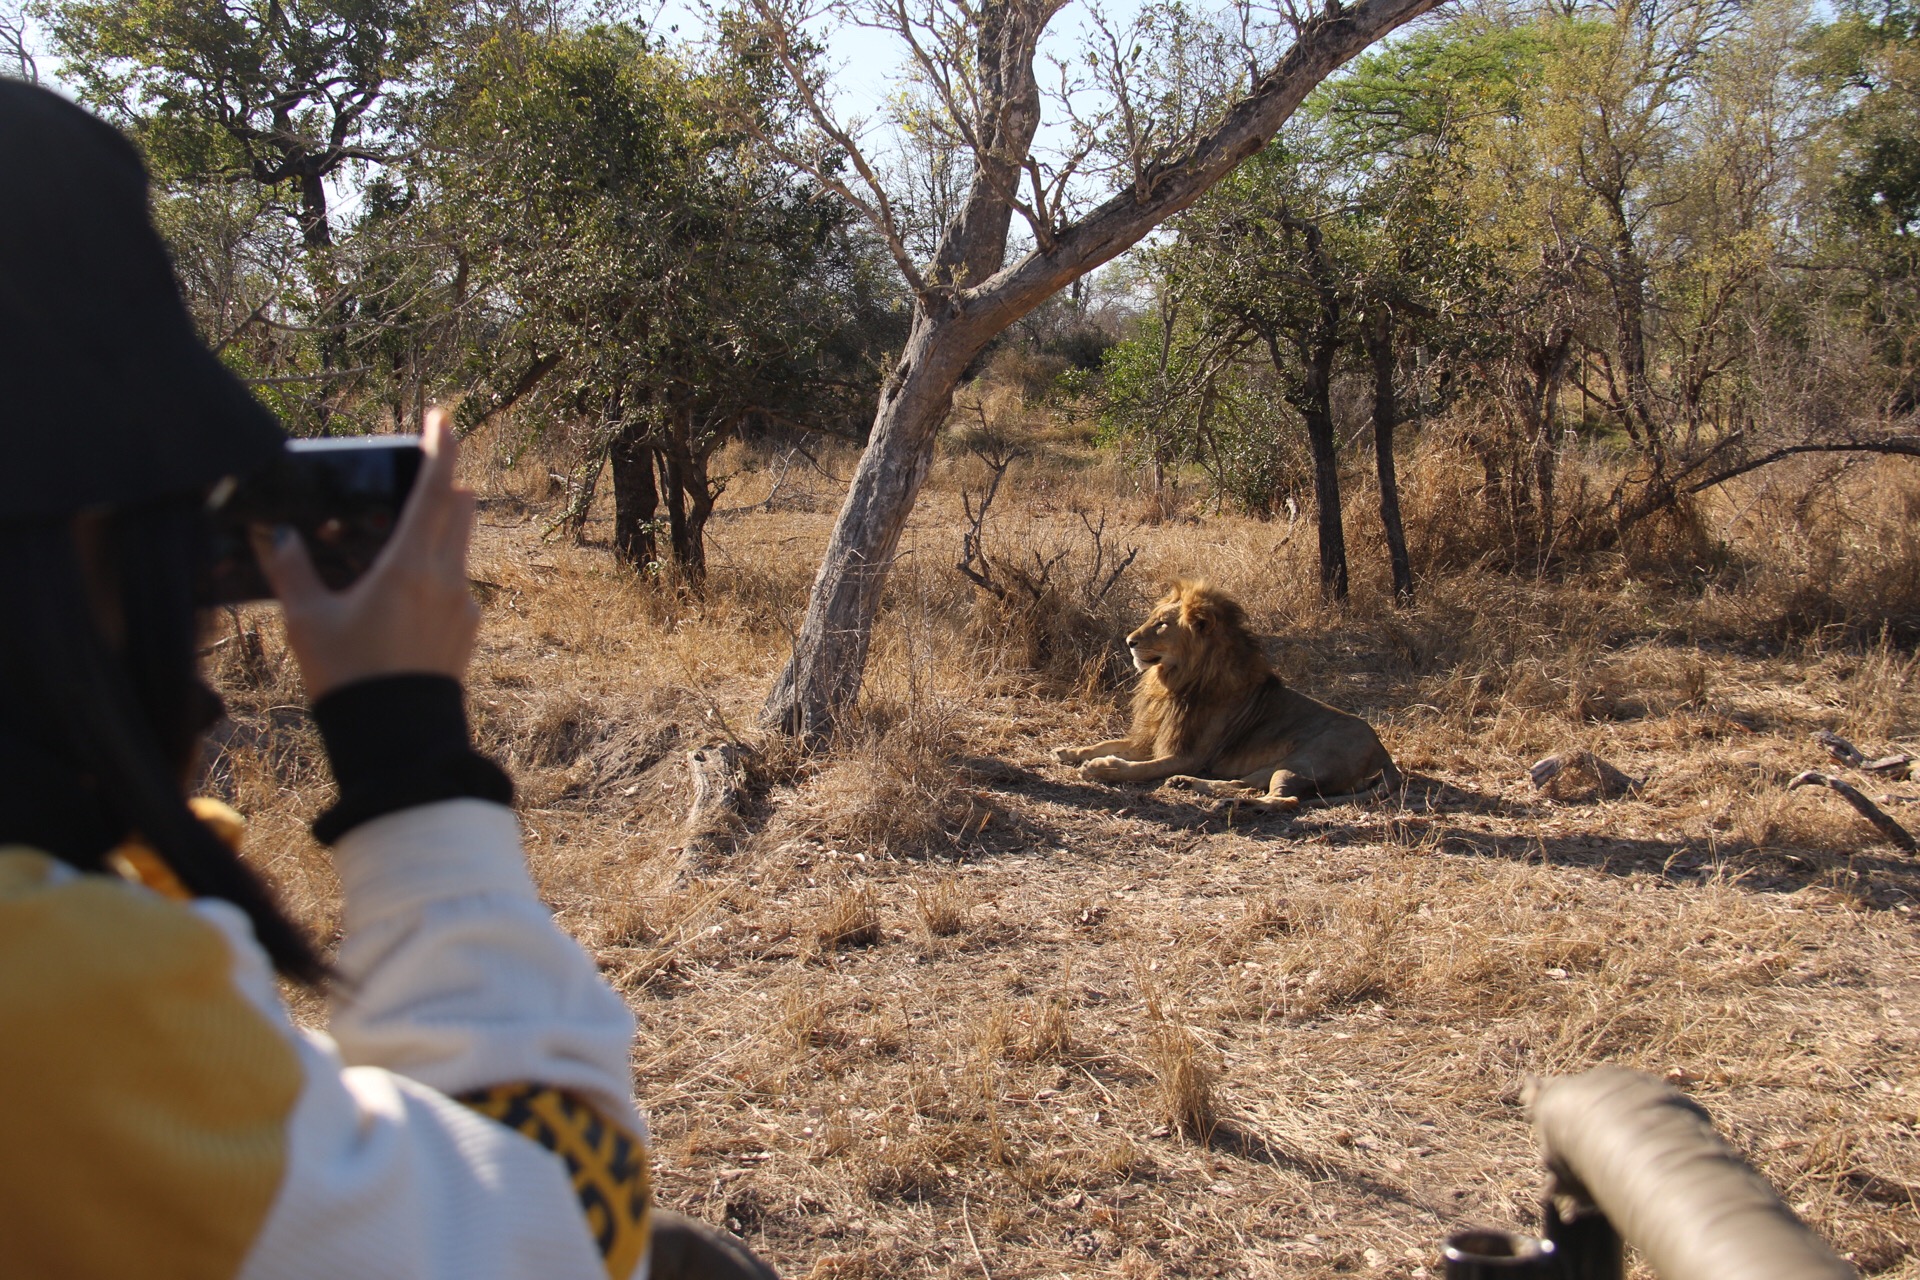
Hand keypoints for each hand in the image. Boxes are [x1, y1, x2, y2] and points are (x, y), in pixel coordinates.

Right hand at [253, 408, 479, 700]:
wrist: (396, 742)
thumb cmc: (347, 677)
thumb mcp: (307, 619)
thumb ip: (290, 568)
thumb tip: (272, 532)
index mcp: (410, 564)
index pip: (437, 487)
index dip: (441, 446)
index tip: (441, 416)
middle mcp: (447, 577)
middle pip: (461, 509)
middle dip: (444, 485)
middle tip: (416, 476)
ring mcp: (464, 605)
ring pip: (461, 547)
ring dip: (440, 530)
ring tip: (398, 540)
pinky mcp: (467, 631)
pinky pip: (456, 586)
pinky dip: (436, 573)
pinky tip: (401, 595)